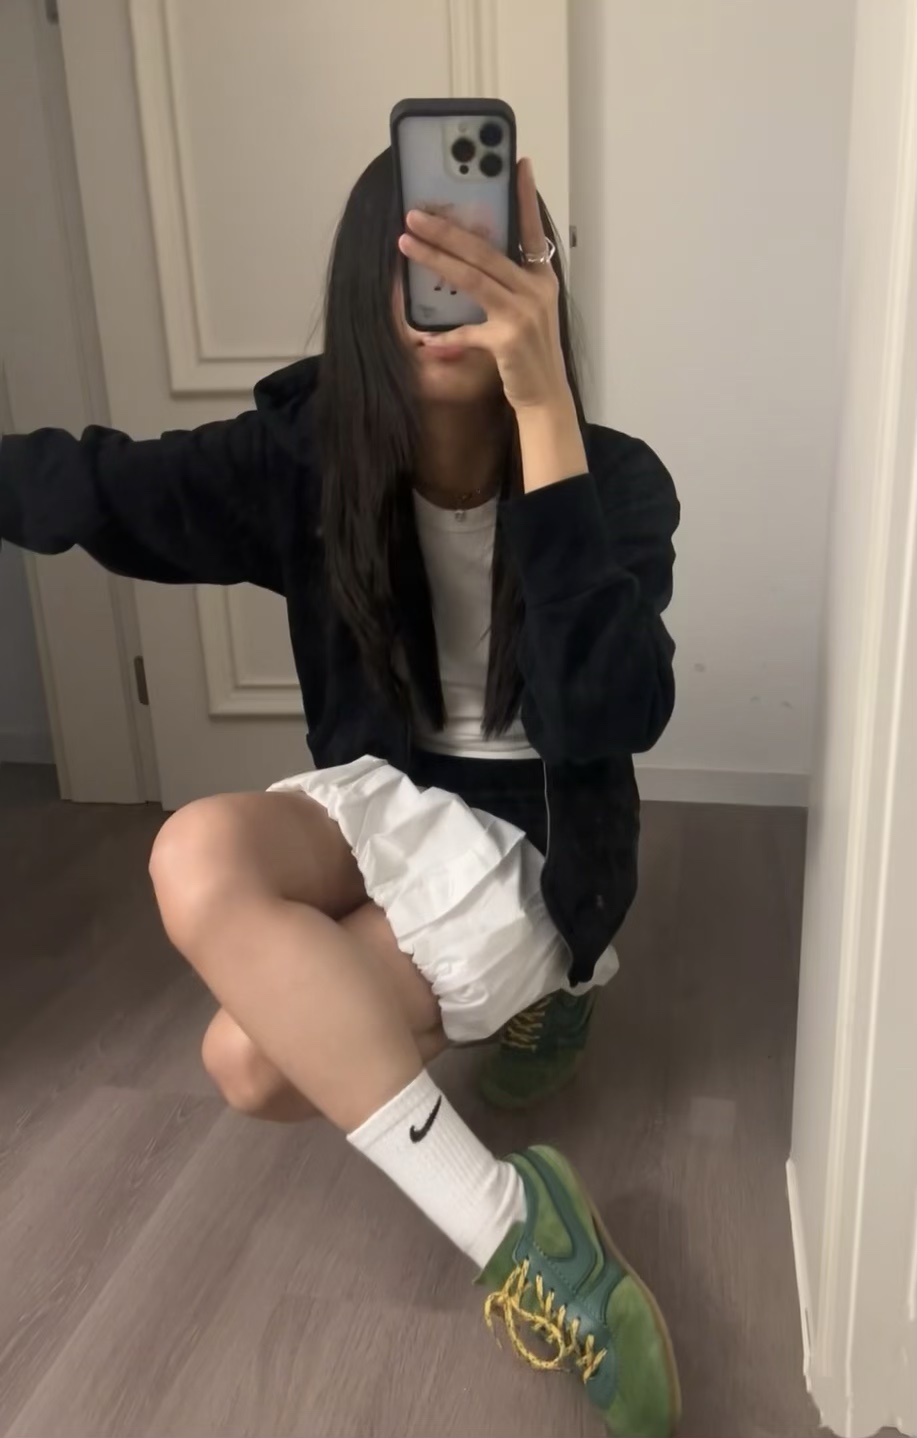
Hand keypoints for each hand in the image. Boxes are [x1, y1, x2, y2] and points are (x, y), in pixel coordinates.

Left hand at [399, 158, 571, 413]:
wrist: (546, 397)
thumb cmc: (529, 354)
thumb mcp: (524, 312)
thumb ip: (504, 287)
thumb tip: (463, 263)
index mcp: (540, 278)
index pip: (531, 230)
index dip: (524, 197)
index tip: (518, 162)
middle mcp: (535, 290)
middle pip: (484, 250)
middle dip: (446, 228)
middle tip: (415, 213)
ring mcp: (523, 313)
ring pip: (472, 278)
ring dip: (435, 258)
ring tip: (406, 242)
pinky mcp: (508, 340)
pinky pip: (467, 331)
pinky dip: (444, 334)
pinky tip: (423, 335)